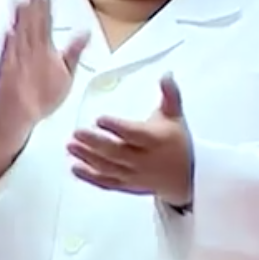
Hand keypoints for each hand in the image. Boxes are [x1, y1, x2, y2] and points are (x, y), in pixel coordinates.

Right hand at [0, 0, 88, 144]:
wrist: (18, 120)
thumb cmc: (40, 97)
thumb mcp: (64, 72)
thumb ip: (73, 51)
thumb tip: (85, 31)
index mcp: (43, 51)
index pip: (44, 23)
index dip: (44, 5)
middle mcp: (29, 54)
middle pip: (30, 25)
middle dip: (30, 6)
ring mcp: (17, 65)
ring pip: (18, 38)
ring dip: (18, 21)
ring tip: (20, 2)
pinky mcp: (7, 78)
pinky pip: (8, 61)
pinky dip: (8, 47)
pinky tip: (9, 33)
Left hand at [67, 73, 193, 205]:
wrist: (187, 175)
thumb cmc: (177, 141)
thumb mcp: (175, 115)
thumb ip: (169, 94)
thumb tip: (166, 74)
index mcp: (155, 140)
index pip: (134, 134)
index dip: (116, 127)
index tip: (99, 118)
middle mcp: (144, 160)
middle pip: (116, 152)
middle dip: (95, 143)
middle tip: (76, 132)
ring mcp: (134, 175)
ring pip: (108, 168)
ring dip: (88, 158)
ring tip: (70, 146)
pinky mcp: (127, 185)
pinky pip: (107, 183)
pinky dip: (90, 177)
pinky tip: (75, 168)